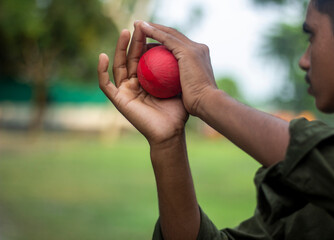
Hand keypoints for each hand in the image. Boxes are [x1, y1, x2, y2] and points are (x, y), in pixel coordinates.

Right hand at [97, 22, 187, 145]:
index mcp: (147, 79)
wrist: (171, 132)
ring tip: (125, 32)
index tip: (151, 27)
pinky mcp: (118, 99)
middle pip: (131, 57)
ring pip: (118, 65)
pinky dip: (101, 70)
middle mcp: (135, 83)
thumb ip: (176, 69)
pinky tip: (103, 56)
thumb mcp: (178, 85)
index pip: (144, 56)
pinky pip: (105, 83)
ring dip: (119, 48)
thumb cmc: (178, 111)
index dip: (146, 41)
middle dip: (134, 40)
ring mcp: (125, 90)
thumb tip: (181, 47)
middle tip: (139, 25)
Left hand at [138, 21, 217, 115]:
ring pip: (169, 33)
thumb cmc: (198, 103)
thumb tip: (170, 87)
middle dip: (157, 29)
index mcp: (199, 57)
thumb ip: (180, 83)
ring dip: (152, 27)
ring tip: (137, 25)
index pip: (178, 46)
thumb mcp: (189, 91)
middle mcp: (198, 48)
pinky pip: (166, 38)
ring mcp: (194, 48)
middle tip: (141, 27)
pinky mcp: (187, 51)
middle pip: (174, 35)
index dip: (164, 42)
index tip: (150, 45)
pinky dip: (153, 32)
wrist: (208, 104)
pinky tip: (141, 29)